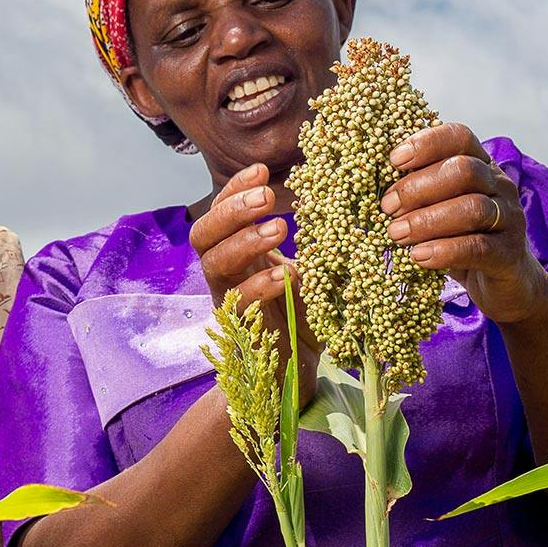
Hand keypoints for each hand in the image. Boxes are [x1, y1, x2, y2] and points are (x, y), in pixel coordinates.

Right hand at [191, 164, 318, 408]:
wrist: (297, 377)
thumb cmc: (305, 319)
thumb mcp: (315, 271)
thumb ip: (316, 242)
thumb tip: (343, 200)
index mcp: (240, 255)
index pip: (221, 212)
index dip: (235, 189)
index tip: (262, 170)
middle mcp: (227, 275)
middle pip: (203, 233)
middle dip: (231, 210)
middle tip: (267, 196)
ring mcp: (228, 303)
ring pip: (212, 264)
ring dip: (243, 242)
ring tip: (279, 229)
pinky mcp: (239, 332)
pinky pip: (236, 305)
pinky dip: (260, 287)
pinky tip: (287, 277)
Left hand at [381, 123, 547, 325]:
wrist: (505, 285)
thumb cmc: (461, 240)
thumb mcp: (440, 210)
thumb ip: (418, 194)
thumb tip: (368, 187)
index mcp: (481, 165)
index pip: (459, 137)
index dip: (426, 143)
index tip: (394, 160)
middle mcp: (499, 185)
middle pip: (463, 170)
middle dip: (418, 187)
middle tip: (387, 208)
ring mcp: (509, 218)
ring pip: (472, 208)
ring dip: (427, 220)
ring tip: (396, 235)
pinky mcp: (509, 254)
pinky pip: (477, 247)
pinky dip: (444, 250)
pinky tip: (418, 257)